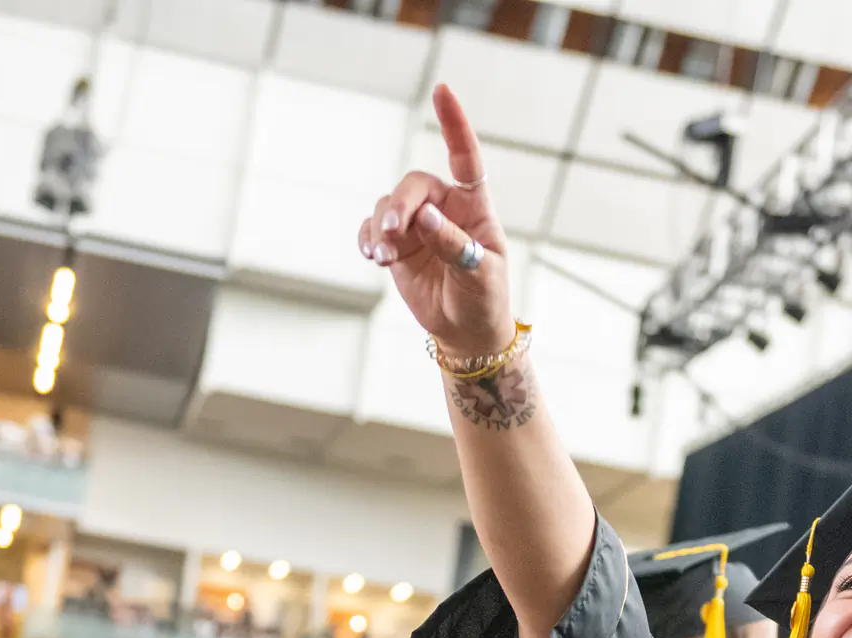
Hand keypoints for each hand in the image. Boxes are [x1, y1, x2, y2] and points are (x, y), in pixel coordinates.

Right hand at [359, 84, 511, 358]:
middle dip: (400, 206)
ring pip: (387, 207)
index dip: (454, 123)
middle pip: (413, 185)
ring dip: (381, 229)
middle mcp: (443, 206)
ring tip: (383, 257)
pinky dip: (368, 239)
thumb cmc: (483, 298)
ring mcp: (417, 224)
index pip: (465, 156)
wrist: (466, 331)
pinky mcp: (396, 245)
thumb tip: (424, 216)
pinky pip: (372, 229)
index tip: (441, 91)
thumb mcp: (479, 273)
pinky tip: (373, 256)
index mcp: (473, 204)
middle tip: (393, 235)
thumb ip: (453, 243)